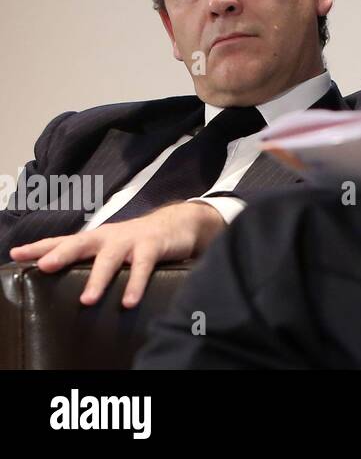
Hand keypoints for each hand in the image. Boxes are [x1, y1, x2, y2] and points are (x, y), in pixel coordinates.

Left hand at [8, 202, 226, 307]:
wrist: (180, 223)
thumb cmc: (138, 240)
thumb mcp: (110, 247)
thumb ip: (88, 258)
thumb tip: (58, 271)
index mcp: (96, 239)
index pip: (63, 241)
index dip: (39, 247)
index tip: (15, 254)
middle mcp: (109, 237)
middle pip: (80, 243)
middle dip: (61, 254)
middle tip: (44, 266)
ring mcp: (130, 240)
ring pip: (109, 259)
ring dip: (98, 279)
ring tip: (87, 301)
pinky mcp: (153, 246)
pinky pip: (142, 267)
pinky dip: (135, 284)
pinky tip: (128, 302)